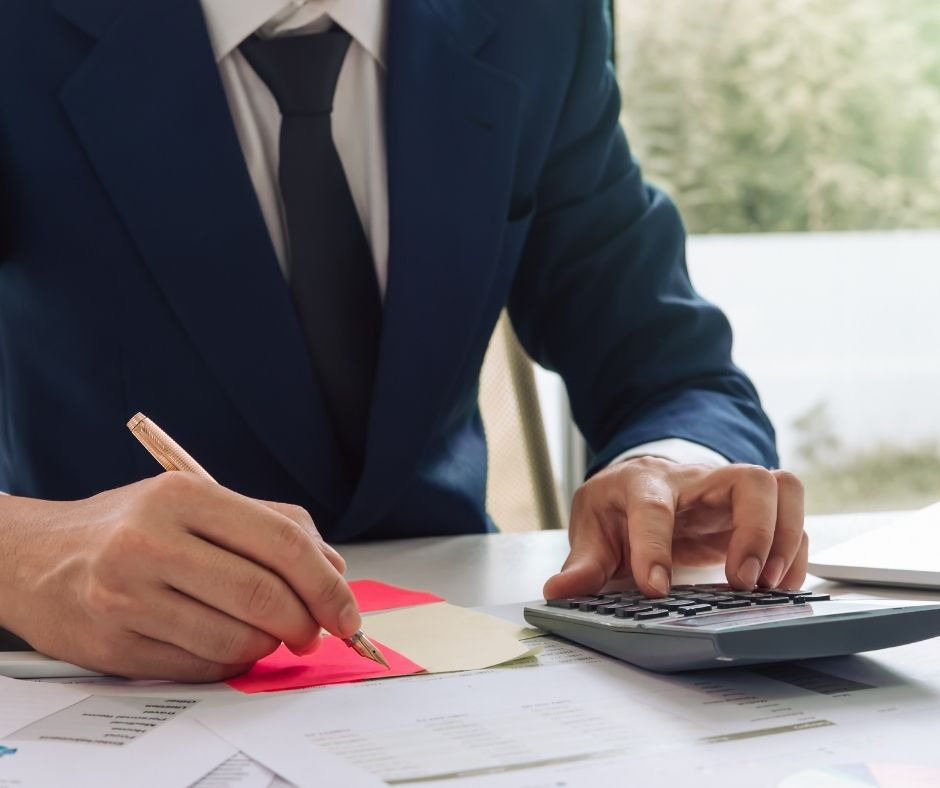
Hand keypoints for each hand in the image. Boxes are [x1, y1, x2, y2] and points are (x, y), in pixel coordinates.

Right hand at [0, 473, 359, 680]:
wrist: (37, 558)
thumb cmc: (131, 526)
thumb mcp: (197, 501)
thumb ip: (271, 526)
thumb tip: (334, 571)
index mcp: (183, 495)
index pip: (281, 540)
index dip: (325, 582)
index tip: (346, 610)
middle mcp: (151, 541)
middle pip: (263, 594)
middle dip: (306, 622)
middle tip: (316, 631)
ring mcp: (127, 596)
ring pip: (236, 639)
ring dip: (268, 645)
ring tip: (265, 633)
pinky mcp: (114, 645)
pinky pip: (201, 667)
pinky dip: (230, 663)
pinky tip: (225, 643)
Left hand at [543, 457, 806, 599]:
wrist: (639, 484)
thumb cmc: (617, 507)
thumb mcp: (590, 530)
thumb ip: (582, 564)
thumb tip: (558, 592)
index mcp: (643, 484)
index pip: (652, 507)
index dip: (653, 546)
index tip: (655, 588)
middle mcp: (695, 482)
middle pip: (746, 479)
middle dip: (754, 531)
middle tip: (743, 581)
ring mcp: (728, 494)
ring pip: (781, 488)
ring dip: (785, 538)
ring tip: (769, 585)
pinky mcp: (751, 512)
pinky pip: (792, 516)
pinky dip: (796, 552)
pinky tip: (780, 586)